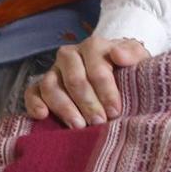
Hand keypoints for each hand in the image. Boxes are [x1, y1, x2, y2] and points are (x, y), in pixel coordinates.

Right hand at [24, 35, 150, 127]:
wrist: (115, 69)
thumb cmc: (127, 66)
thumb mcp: (138, 58)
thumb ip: (133, 55)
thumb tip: (118, 54)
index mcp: (94, 46)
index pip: (98, 70)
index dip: (107, 92)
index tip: (115, 111)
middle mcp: (70, 55)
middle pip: (75, 80)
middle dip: (88, 104)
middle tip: (99, 122)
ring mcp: (53, 69)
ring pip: (51, 87)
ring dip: (64, 108)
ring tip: (78, 126)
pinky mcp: (40, 83)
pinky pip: (32, 92)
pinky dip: (34, 104)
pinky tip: (42, 116)